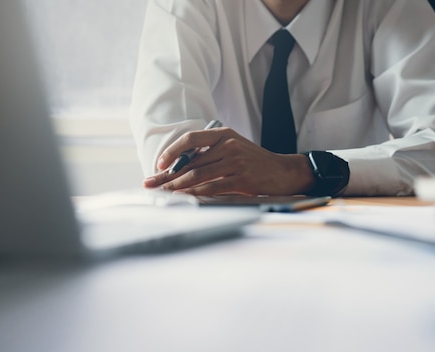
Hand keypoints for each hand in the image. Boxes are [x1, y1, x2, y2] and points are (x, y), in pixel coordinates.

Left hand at [142, 127, 313, 195]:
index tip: (159, 164)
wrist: (284, 171)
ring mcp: (236, 162)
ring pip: (198, 175)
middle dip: (167, 175)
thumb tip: (182, 167)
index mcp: (224, 134)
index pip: (191, 139)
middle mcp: (228, 145)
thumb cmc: (255, 161)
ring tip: (162, 194)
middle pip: (190, 162)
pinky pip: (212, 187)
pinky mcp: (242, 179)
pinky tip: (184, 197)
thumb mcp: (234, 147)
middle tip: (150, 184)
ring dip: (176, 186)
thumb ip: (212, 153)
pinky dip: (195, 193)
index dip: (172, 151)